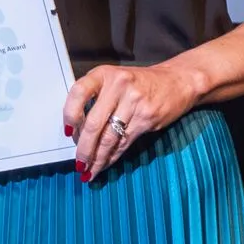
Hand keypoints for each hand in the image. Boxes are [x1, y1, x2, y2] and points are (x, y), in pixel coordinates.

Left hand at [64, 60, 205, 180]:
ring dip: (97, 158)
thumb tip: (76, 131)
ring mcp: (134, 102)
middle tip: (78, 163)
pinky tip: (106, 163)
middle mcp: (117, 86)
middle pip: (94, 123)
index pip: (78, 93)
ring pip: (109, 137)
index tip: (67, 132)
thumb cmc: (139, 83)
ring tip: (89, 170)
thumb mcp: (114, 80)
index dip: (69, 115)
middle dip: (84, 148)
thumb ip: (95, 97)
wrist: (176, 81)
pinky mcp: (147, 118)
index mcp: (103, 74)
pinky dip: (113, 156)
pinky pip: (125, 142)